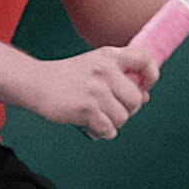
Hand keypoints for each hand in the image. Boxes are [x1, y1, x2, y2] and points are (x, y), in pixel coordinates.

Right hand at [22, 45, 158, 139]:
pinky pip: (109, 130)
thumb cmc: (67, 76)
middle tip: (111, 109)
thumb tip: (145, 97)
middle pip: (136, 99)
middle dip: (127, 110)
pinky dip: (102, 132)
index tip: (144, 86)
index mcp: (110, 56)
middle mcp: (106, 71)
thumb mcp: (95, 66)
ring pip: (123, 118)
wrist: (36, 83)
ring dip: (112, 123)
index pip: (145, 59)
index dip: (152, 75)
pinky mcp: (87, 109)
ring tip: (98, 116)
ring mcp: (97, 91)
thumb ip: (120, 78)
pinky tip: (91, 125)